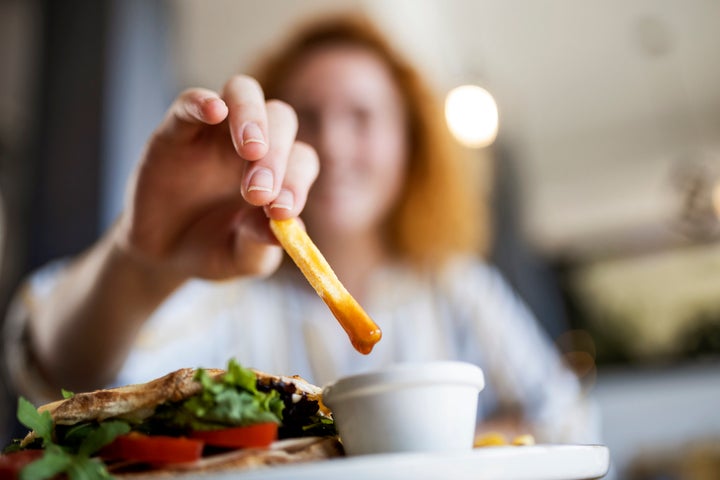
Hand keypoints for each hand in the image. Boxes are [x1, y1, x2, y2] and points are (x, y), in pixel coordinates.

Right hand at [115, 75, 318, 279]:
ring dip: (252, 117)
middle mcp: (254, 142)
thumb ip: (262, 244)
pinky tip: (213, 111)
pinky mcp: (176, 129)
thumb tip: (289, 228)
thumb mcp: (240, 257)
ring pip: (244, 93)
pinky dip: (203, 102)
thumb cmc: (214, 248)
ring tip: (251, 150)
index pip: (301, 160)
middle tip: (258, 194)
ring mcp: (215, 130)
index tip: (283, 212)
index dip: (297, 182)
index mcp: (280, 170)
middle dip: (276, 156)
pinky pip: (191, 101)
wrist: (162, 254)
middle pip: (280, 120)